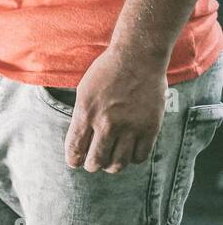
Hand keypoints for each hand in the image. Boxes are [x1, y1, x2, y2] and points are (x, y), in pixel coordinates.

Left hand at [65, 48, 167, 172]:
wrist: (137, 58)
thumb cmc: (107, 72)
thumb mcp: (84, 91)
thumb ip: (82, 116)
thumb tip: (81, 140)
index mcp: (86, 112)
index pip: (75, 148)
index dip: (73, 159)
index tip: (74, 162)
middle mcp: (106, 123)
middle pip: (96, 161)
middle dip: (92, 166)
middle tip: (93, 163)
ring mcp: (129, 127)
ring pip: (118, 163)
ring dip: (112, 166)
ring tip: (110, 162)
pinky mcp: (150, 128)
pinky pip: (140, 157)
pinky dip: (133, 159)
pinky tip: (129, 152)